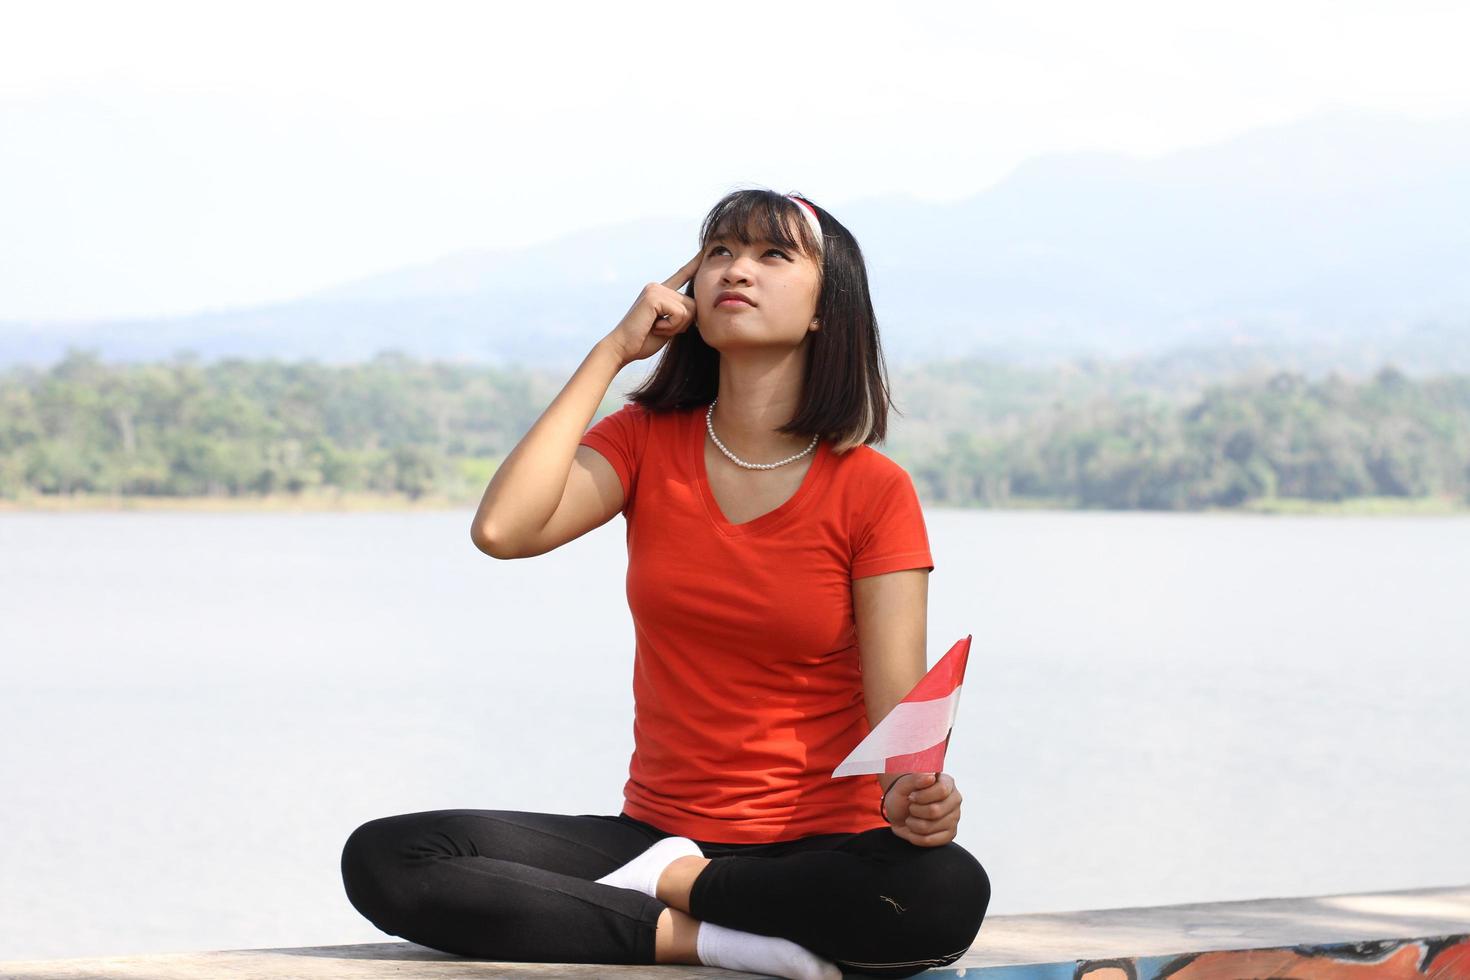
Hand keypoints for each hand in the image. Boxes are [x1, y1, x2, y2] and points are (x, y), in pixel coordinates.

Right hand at [603, 250, 701, 365]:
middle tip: (660, 328)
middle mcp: (658, 286)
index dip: (695, 264)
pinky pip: (680, 313)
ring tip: (656, 328)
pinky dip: (671, 326)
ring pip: (689, 309)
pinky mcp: (654, 297)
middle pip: (693, 303)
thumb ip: (681, 315)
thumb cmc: (644, 341)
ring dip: (676, 326)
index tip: (706, 251)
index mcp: (660, 291)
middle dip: (683, 323)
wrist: (623, 348)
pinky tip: (655, 327)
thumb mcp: (669, 326)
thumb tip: (698, 308)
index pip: (682, 275)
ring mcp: (655, 289)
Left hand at [882, 772, 961, 846]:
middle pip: (935, 811)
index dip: (922, 796)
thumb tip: (931, 777)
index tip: (911, 796)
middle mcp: (955, 800)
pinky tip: (914, 829)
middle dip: (915, 810)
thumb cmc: (903, 794)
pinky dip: (915, 836)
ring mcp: (954, 818)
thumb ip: (916, 778)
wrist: (900, 810)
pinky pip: (929, 840)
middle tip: (911, 807)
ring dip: (912, 823)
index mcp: (947, 782)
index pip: (942, 790)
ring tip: (912, 817)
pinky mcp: (950, 834)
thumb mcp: (903, 784)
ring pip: (929, 827)